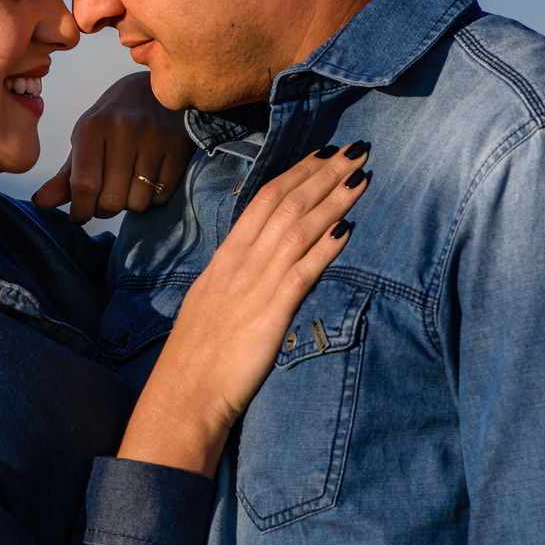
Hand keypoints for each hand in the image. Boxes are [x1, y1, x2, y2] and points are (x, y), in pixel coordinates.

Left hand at [32, 72, 193, 222]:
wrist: (151, 90)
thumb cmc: (110, 122)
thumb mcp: (84, 141)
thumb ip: (65, 176)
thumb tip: (40, 204)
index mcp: (93, 126)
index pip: (84, 185)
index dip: (80, 210)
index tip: (80, 214)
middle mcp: (124, 129)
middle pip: (111, 200)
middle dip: (104, 209)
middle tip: (104, 199)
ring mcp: (155, 137)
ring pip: (137, 202)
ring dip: (129, 204)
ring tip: (126, 186)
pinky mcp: (179, 147)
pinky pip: (161, 196)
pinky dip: (152, 197)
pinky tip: (147, 179)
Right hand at [117, 143, 371, 476]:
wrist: (183, 395)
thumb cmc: (196, 358)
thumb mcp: (212, 303)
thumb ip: (237, 277)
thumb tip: (263, 260)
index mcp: (225, 257)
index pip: (264, 200)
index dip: (297, 173)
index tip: (323, 154)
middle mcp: (239, 263)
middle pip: (285, 203)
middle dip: (323, 173)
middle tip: (355, 149)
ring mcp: (254, 286)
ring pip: (298, 229)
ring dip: (333, 199)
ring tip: (361, 177)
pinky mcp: (269, 314)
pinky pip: (302, 271)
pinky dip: (325, 247)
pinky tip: (348, 228)